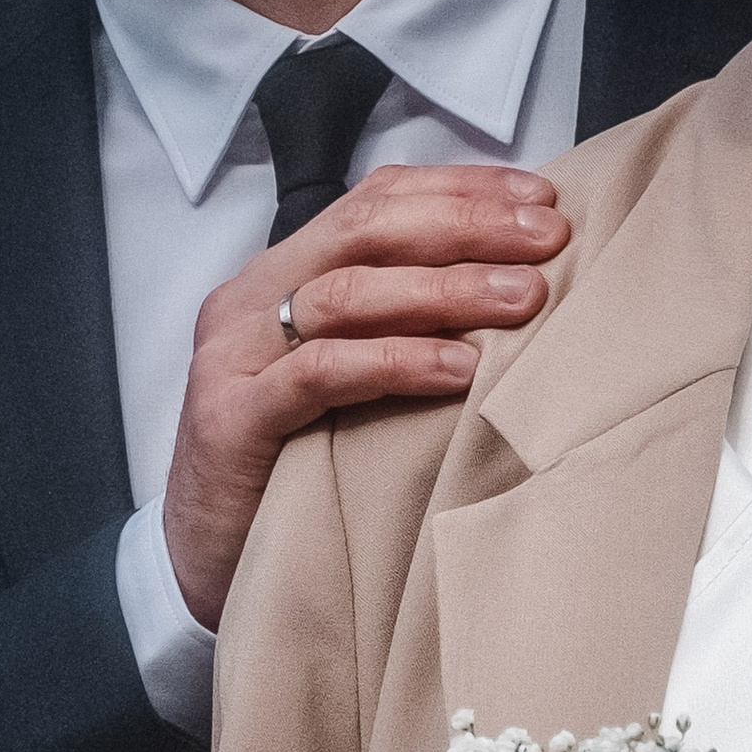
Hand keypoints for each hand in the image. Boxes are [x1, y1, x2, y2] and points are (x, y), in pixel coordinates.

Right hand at [164, 164, 570, 628]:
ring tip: (525, 299)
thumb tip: (516, 284)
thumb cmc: (292, 469)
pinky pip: (322, 373)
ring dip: (449, 288)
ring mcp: (235, 357)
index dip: (461, 189)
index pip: (374, 201)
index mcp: (280, 275)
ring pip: (348, 294)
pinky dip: (397, 362)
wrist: (204, 562)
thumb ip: (400, 325)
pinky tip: (460, 368)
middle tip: (548, 239)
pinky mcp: (232, 419)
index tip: (542, 198)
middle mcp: (251, 300)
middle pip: (366, 230)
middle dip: (468, 224)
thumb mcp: (347, 379)